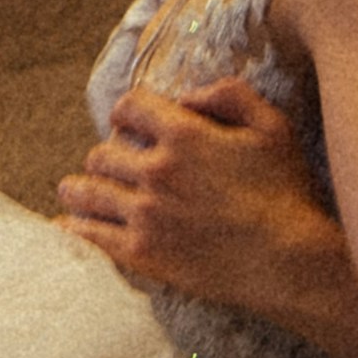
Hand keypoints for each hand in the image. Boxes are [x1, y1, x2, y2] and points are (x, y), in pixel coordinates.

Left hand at [59, 74, 350, 330]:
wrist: (290, 262)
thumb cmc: (288, 193)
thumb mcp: (273, 127)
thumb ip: (230, 95)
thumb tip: (187, 98)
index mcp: (184, 134)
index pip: (129, 108)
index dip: (127, 113)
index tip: (127, 124)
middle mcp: (156, 170)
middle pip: (102, 153)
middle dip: (106, 155)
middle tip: (111, 166)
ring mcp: (145, 214)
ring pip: (87, 192)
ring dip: (79, 188)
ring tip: (75, 191)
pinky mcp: (143, 254)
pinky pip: (90, 236)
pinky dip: (73, 229)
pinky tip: (66, 227)